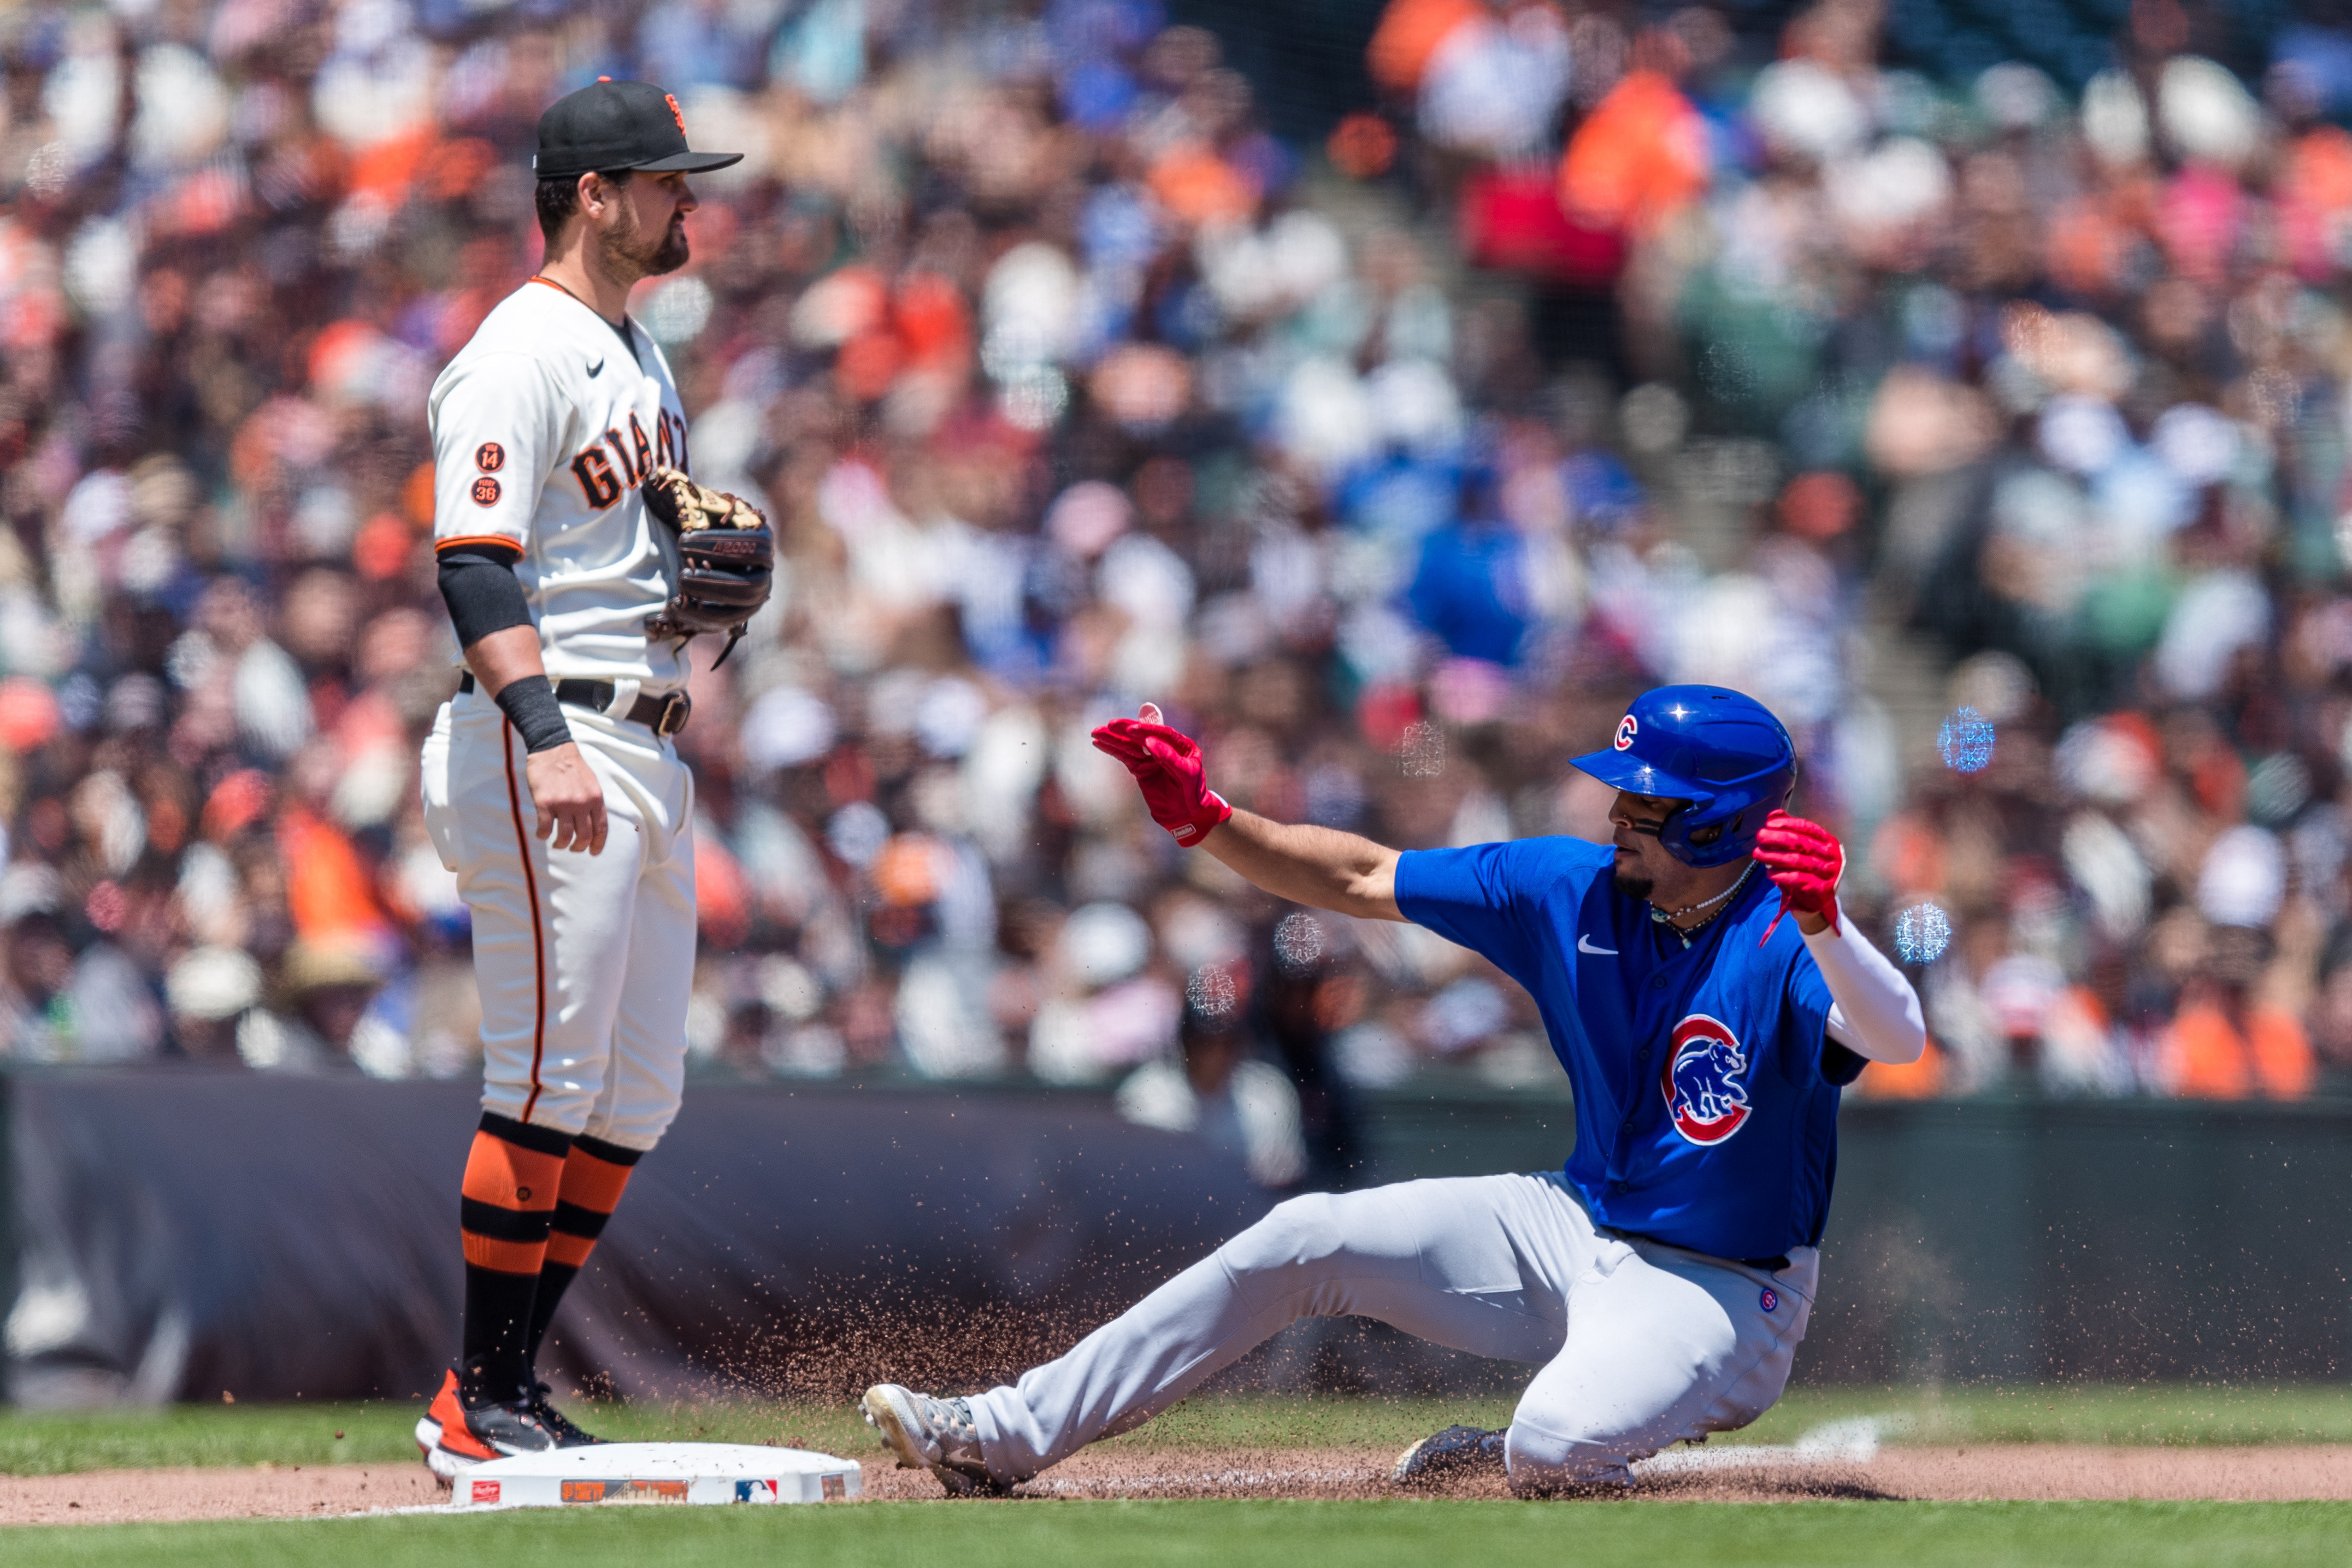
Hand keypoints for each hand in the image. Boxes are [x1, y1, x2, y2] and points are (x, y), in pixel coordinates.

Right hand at [524, 742, 608, 854]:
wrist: (552, 749)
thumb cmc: (572, 767)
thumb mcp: (592, 783)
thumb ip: (593, 803)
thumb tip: (592, 824)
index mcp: (596, 799)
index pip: (601, 829)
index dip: (598, 844)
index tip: (594, 852)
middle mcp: (582, 803)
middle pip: (584, 836)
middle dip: (579, 847)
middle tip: (573, 849)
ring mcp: (563, 804)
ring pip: (565, 837)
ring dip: (561, 845)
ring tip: (558, 844)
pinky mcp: (545, 803)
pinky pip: (545, 828)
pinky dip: (543, 835)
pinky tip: (542, 834)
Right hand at [1090, 702, 1232, 846]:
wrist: (1186, 816)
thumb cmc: (1192, 795)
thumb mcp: (1186, 775)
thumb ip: (1169, 757)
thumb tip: (1149, 742)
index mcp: (1181, 745)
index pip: (1162, 733)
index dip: (1146, 730)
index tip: (1131, 730)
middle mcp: (1165, 748)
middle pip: (1142, 736)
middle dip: (1125, 730)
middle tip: (1110, 725)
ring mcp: (1151, 759)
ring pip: (1130, 746)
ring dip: (1113, 739)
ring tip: (1096, 732)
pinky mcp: (1141, 769)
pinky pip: (1125, 757)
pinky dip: (1113, 750)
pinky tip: (1100, 742)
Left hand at [1753, 809, 1841, 934]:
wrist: (1819, 900)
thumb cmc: (1810, 870)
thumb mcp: (1804, 848)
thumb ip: (1790, 830)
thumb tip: (1774, 814)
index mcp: (1828, 841)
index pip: (1808, 828)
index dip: (1788, 824)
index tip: (1769, 824)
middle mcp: (1831, 856)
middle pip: (1801, 843)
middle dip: (1778, 838)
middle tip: (1760, 837)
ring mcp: (1829, 873)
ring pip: (1798, 861)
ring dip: (1775, 857)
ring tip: (1758, 854)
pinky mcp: (1822, 889)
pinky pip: (1799, 880)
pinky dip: (1782, 875)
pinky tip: (1770, 873)